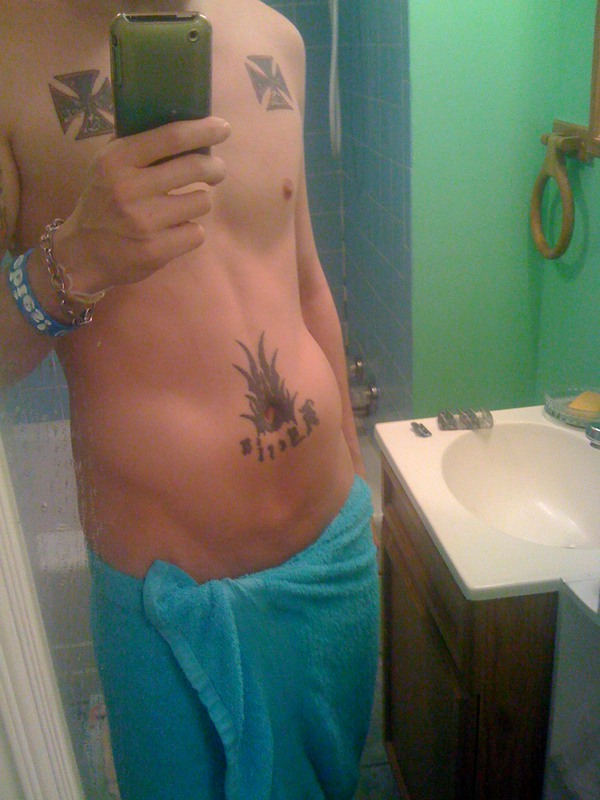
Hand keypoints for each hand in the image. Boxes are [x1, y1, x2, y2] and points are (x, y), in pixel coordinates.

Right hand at [52, 117, 230, 292]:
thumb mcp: (109, 166)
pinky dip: (190, 232)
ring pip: (202, 202)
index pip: (171, 137)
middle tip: (216, 170)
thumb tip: (189, 130)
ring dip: (198, 202)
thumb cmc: (102, 202)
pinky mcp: (156, 250)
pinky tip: (173, 232)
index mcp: (117, 160)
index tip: (223, 127)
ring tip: (181, 207)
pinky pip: (196, 233)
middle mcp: (129, 188)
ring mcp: (143, 222)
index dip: (204, 130)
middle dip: (214, 168)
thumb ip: (141, 148)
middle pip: (196, 168)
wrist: (82, 254)